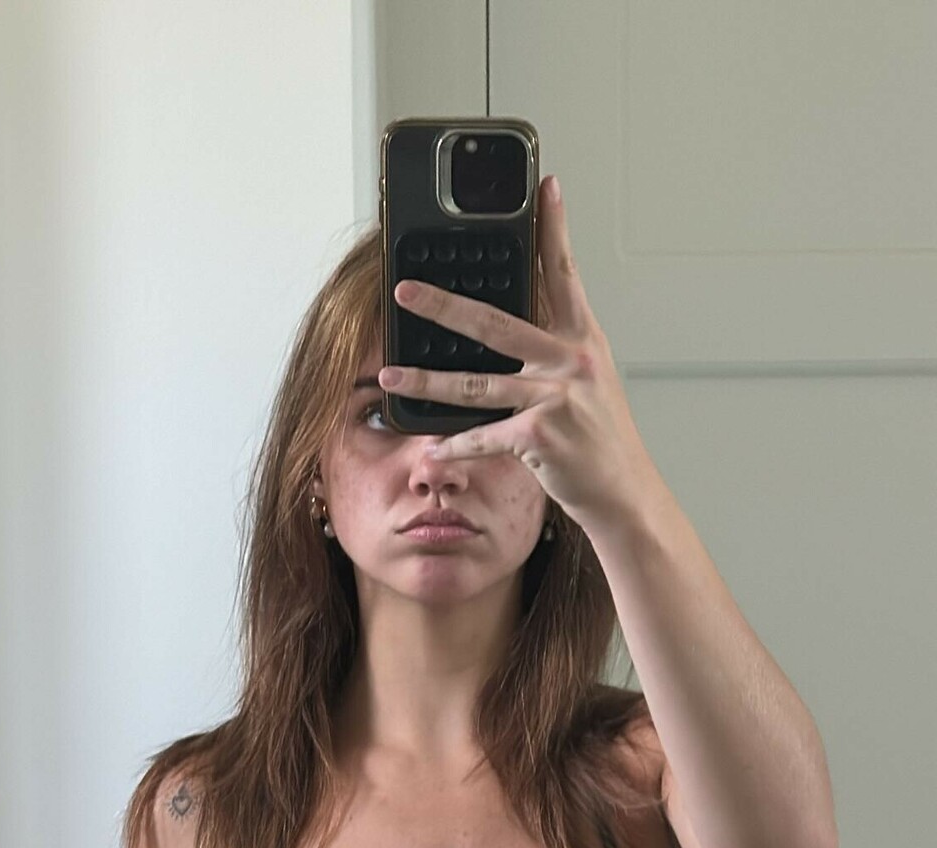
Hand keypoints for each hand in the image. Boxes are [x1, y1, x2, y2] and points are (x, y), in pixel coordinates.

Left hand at [378, 174, 660, 533]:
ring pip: (475, 385)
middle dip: (443, 306)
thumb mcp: (591, 381)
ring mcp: (555, 397)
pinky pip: (484, 437)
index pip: (563, 274)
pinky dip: (455, 447)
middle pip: (494, 323)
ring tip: (390, 377)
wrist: (622, 491)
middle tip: (405, 291)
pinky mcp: (539, 436)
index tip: (544, 189)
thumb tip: (523, 321)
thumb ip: (558, 349)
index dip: (554, 229)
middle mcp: (570, 361)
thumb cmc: (603, 439)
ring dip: (426, 382)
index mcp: (582, 340)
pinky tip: (431, 450)